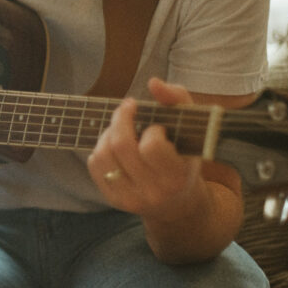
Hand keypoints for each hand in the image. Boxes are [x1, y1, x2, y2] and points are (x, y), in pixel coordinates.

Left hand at [87, 77, 205, 225]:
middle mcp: (153, 191)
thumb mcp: (192, 129)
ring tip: (121, 128)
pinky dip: (100, 147)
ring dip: (108, 132)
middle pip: (121, 146)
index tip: (156, 126)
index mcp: (176, 176)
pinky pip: (94, 165)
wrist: (177, 204)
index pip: (152, 146)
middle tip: (128, 108)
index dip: (151, 129)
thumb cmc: (184, 158)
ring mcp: (130, 198)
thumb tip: (153, 82)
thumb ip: (177, 100)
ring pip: (103, 154)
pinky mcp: (113, 199)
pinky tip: (114, 145)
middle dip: (121, 119)